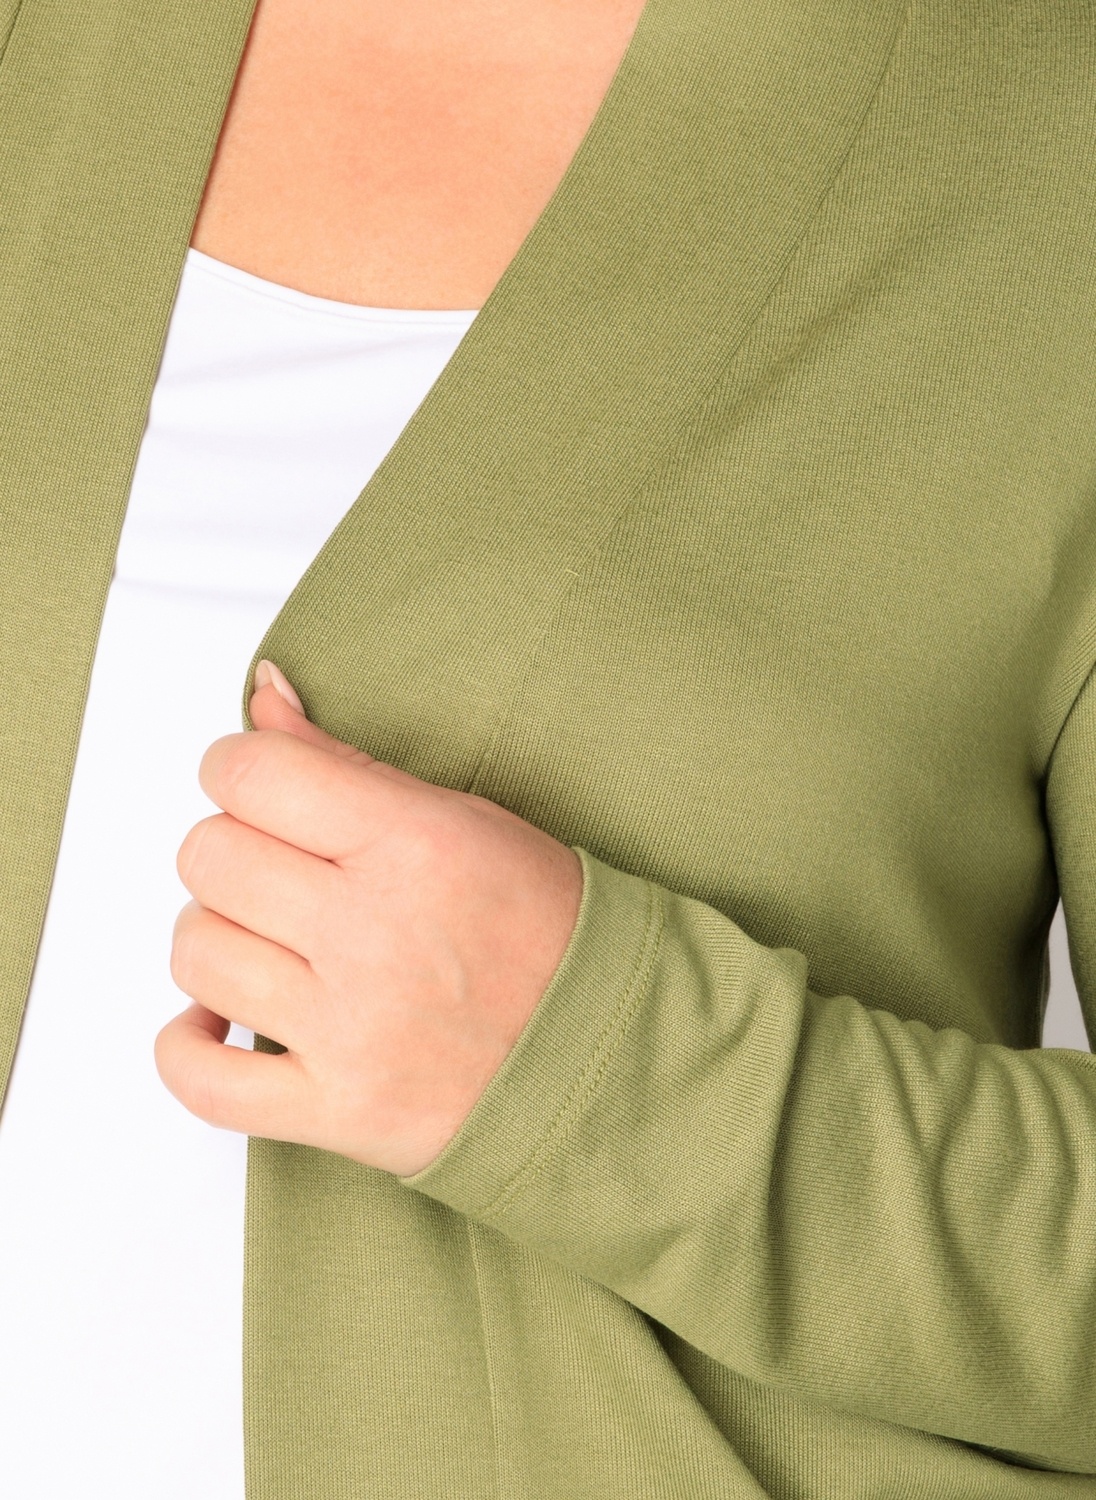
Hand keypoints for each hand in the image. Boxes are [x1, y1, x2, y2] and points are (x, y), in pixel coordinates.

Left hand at [156, 661, 583, 1175]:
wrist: (608, 1050)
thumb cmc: (545, 929)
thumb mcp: (461, 817)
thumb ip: (344, 761)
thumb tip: (264, 694)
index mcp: (412, 844)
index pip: (251, 774)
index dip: (235, 770)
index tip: (256, 789)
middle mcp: (374, 933)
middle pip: (210, 858)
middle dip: (228, 850)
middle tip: (272, 869)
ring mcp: (352, 1029)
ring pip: (196, 953)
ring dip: (214, 938)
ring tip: (263, 942)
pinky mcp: (336, 1109)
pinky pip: (201, 1080)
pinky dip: (187, 1047)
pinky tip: (217, 1020)